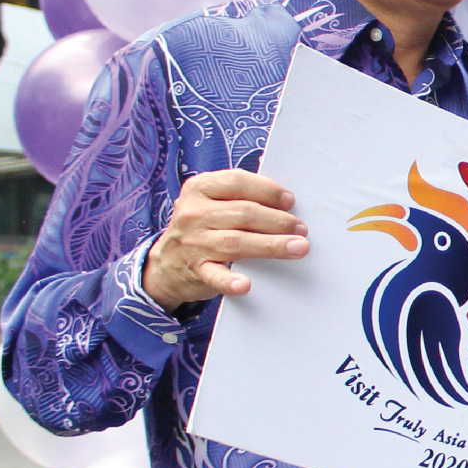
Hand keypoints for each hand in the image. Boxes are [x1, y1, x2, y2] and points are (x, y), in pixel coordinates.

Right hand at [143, 169, 307, 307]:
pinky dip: (230, 281)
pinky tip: (246, 285)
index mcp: (199, 188)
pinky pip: (215, 275)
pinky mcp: (196, 270)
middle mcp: (194, 213)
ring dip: (271, 245)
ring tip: (298, 248)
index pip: (237, 182)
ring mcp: (193, 242)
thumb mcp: (209, 203)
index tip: (290, 201)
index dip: (267, 190)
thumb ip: (239, 197)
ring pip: (237, 241)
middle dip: (278, 220)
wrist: (166, 264)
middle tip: (301, 229)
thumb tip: (285, 201)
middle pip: (243, 213)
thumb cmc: (201, 228)